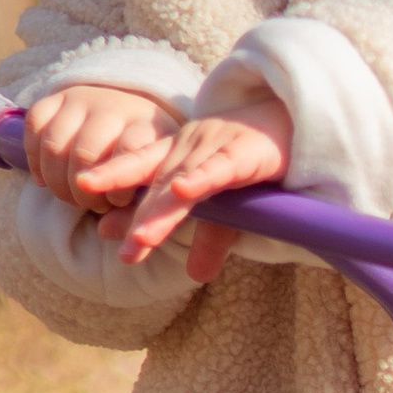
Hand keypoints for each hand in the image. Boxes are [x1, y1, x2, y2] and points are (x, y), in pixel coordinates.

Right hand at [25, 82, 183, 208]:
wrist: (128, 111)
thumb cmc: (141, 160)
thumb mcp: (150, 182)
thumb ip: (133, 211)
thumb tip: (105, 232)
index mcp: (147, 127)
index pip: (129, 152)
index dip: (117, 186)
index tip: (113, 204)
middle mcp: (114, 108)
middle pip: (85, 152)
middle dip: (81, 191)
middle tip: (88, 205)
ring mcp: (84, 99)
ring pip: (54, 143)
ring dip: (55, 180)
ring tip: (68, 196)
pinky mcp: (57, 96)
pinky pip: (35, 123)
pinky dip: (34, 157)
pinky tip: (44, 177)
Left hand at [111, 98, 295, 282]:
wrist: (296, 115)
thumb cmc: (256, 157)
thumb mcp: (232, 203)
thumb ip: (208, 235)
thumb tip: (195, 276)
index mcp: (180, 154)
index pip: (140, 167)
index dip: (114, 181)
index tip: (96, 216)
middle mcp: (191, 147)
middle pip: (158, 183)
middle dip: (135, 213)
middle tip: (110, 240)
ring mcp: (216, 147)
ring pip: (183, 180)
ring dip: (161, 210)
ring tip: (140, 240)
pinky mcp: (246, 151)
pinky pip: (220, 166)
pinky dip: (201, 178)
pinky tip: (182, 190)